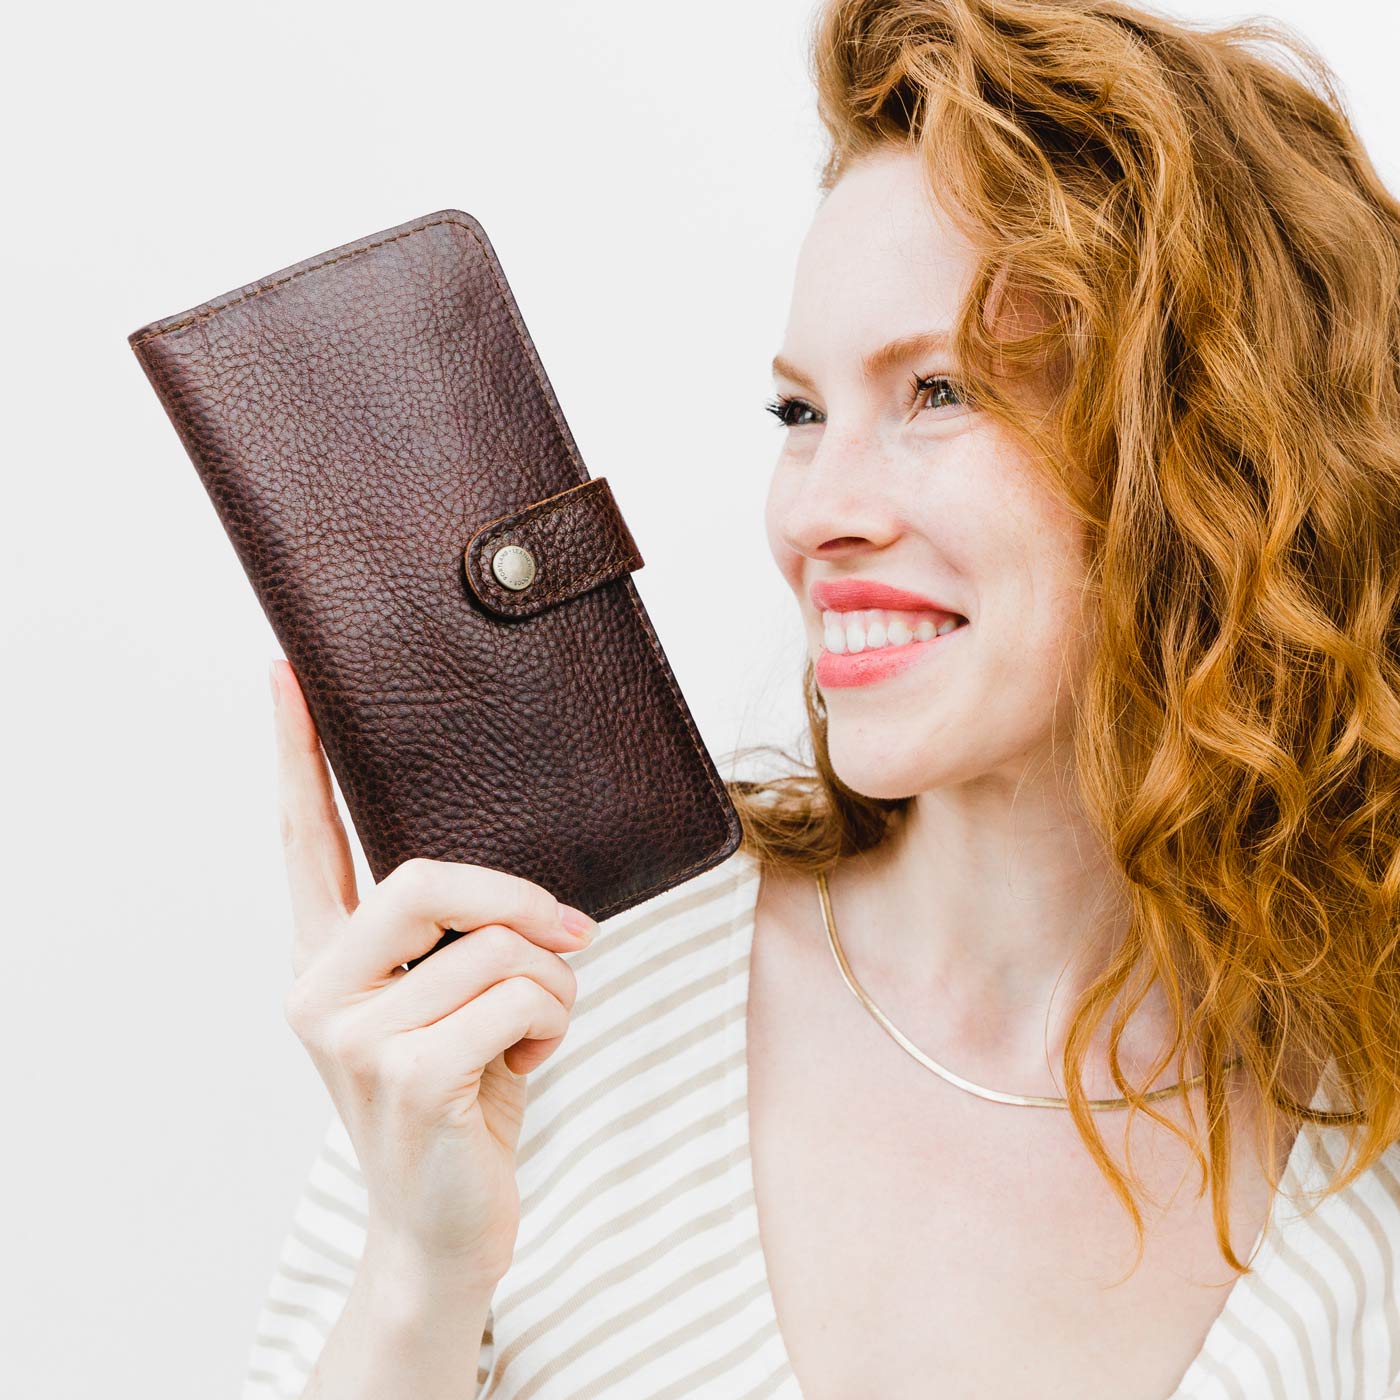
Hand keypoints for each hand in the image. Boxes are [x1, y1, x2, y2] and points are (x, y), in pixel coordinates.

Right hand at [268, 658, 594, 1283]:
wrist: (444, 1230)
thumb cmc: (459, 1100)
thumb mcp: (448, 1008)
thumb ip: (458, 942)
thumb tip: (535, 898)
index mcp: (325, 960)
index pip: (304, 842)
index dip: (299, 758)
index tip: (288, 677)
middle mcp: (318, 990)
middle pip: (420, 878)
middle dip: (515, 899)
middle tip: (572, 932)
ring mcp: (352, 1037)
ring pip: (494, 944)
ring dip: (554, 982)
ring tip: (540, 1026)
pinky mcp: (406, 1075)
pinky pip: (520, 996)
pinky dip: (556, 1021)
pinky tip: (532, 1062)